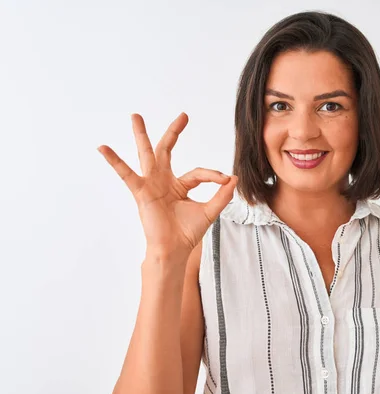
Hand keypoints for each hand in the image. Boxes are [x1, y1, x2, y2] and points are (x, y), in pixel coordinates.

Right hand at [98, 112, 236, 259]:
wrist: (175, 249)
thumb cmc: (187, 233)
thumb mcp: (210, 211)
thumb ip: (222, 195)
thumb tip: (234, 178)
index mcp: (179, 186)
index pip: (198, 173)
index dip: (214, 175)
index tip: (226, 180)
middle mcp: (163, 181)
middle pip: (167, 151)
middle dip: (174, 133)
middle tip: (183, 115)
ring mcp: (151, 185)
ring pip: (147, 155)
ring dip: (141, 135)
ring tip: (135, 116)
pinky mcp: (141, 192)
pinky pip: (126, 174)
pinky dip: (115, 161)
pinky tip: (103, 148)